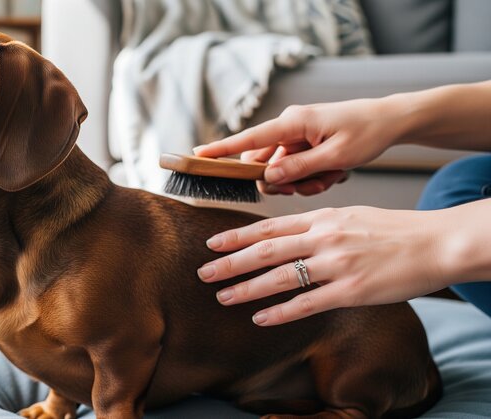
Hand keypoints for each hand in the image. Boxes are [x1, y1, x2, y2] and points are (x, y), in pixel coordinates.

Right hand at [194, 99, 405, 195]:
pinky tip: (333, 173)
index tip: (197, 155)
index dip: (221, 150)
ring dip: (302, 181)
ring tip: (331, 176)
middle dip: (282, 181)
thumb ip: (299, 169)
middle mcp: (288, 126)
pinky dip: (311, 177)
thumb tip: (268, 178)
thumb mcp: (335, 156)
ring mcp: (295, 135)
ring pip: (281, 170)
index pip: (249, 139)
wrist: (390, 121)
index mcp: (293, 123)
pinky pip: (294, 168)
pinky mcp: (303, 143)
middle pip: (263, 162)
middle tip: (309, 185)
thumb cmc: (367, 133)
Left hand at [197, 206, 450, 325]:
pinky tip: (260, 318)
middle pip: (265, 251)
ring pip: (279, 277)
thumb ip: (318, 224)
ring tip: (223, 297)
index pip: (269, 227)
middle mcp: (323, 238)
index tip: (212, 243)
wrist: (435, 242)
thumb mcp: (350, 214)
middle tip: (204, 272)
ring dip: (246, 289)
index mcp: (322, 218)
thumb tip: (288, 232)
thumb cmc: (394, 229)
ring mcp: (336, 264)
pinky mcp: (351, 290)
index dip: (237, 236)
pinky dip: (279, 312)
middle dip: (230, 263)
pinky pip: (306, 303)